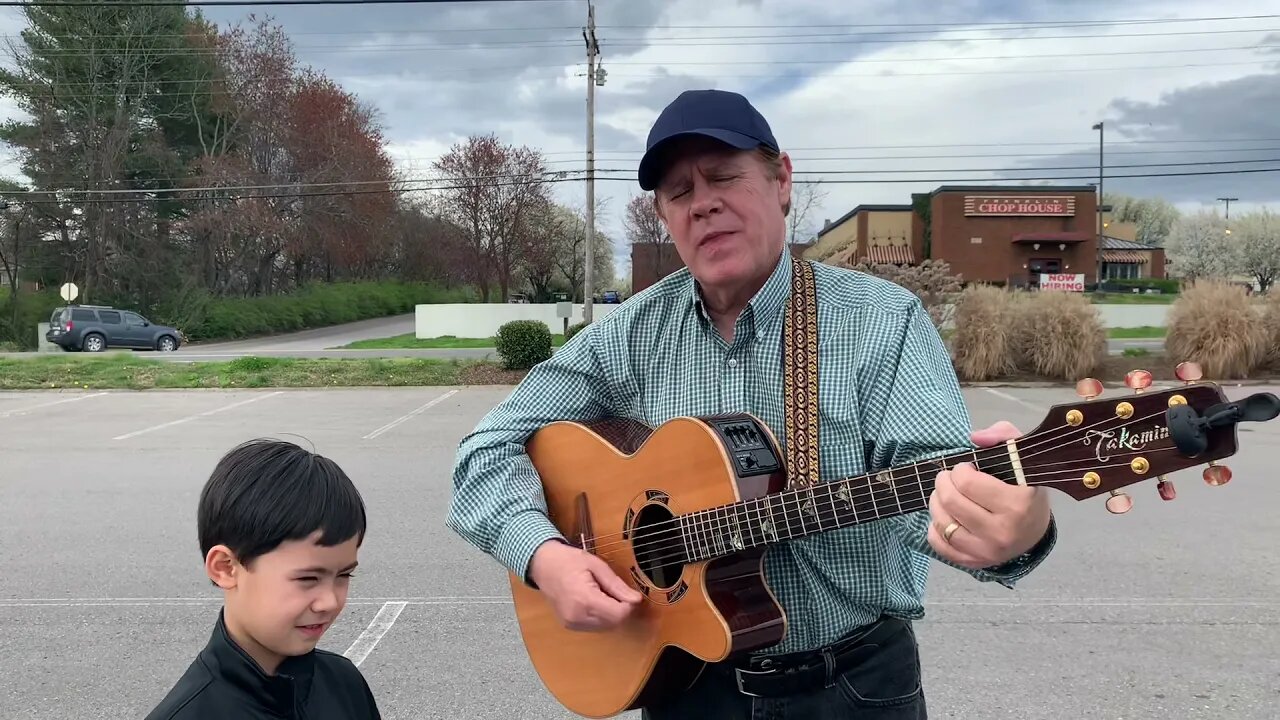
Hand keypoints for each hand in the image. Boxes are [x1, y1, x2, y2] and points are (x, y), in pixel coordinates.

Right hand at [527, 539, 642, 630]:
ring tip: (602, 593)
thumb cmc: (568, 560)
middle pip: (613, 623)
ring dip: (611, 613)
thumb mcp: (596, 565)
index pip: (618, 614)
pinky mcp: (570, 626)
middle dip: (621, 609)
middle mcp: (577, 616)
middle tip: (614, 590)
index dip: (628, 605)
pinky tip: (594, 601)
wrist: (543, 565)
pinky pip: (595, 626)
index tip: (628, 593)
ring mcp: (572, 623)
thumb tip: (636, 599)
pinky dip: (601, 616)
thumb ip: (616, 584)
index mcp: (584, 599)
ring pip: (606, 627)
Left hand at [926, 421, 1051, 568]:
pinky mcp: (975, 562)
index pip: (967, 483)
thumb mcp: (1020, 455)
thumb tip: (975, 438)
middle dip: (943, 483)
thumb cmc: (1024, 489)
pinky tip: (946, 516)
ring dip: (937, 502)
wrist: (1035, 530)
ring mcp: (988, 551)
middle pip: (950, 501)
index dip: (960, 470)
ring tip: (947, 494)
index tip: (967, 468)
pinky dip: (935, 527)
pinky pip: (939, 544)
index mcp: (1017, 504)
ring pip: (941, 522)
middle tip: (949, 478)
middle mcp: (1002, 532)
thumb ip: (1002, 435)